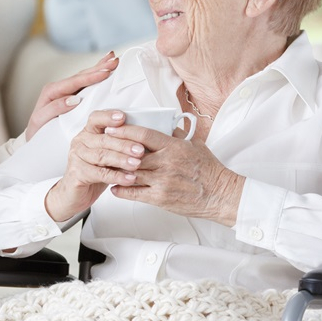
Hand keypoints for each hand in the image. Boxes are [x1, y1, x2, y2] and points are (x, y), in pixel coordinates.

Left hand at [24, 51, 117, 140]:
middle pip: (82, 75)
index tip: (105, 72)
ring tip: (113, 58)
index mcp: (52, 91)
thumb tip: (73, 99)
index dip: (91, 77)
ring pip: (85, 76)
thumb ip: (55, 108)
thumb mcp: (41, 120)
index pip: (74, 82)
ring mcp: (67, 90)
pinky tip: (104, 67)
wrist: (35, 135)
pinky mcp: (72, 94)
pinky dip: (96, 74)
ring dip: (99, 67)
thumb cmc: (38, 129)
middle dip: (99, 67)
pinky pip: (86, 83)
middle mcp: (60, 87)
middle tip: (115, 61)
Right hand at [43, 109, 136, 221]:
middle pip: (103, 139)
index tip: (123, 117)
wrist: (74, 194)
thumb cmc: (94, 172)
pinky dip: (116, 176)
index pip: (96, 119)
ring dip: (121, 160)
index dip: (108, 117)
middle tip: (140, 150)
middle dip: (124, 144)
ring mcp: (76, 157)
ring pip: (102, 156)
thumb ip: (119, 146)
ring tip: (137, 164)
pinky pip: (99, 173)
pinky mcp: (76, 173)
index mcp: (88, 133)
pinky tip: (128, 178)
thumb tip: (144, 141)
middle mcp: (80, 142)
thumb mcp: (108, 156)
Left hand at [107, 125, 243, 224]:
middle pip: (132, 154)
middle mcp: (166, 163)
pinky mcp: (160, 198)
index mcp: (174, 147)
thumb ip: (177, 134)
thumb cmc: (209, 170)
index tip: (111, 128)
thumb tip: (165, 122)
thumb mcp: (195, 145)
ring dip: (115, 170)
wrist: (220, 195)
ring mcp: (162, 181)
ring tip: (104, 166)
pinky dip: (121, 190)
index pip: (144, 134)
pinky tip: (113, 187)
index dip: (124, 131)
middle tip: (101, 146)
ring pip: (130, 173)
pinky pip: (135, 193)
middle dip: (115, 150)